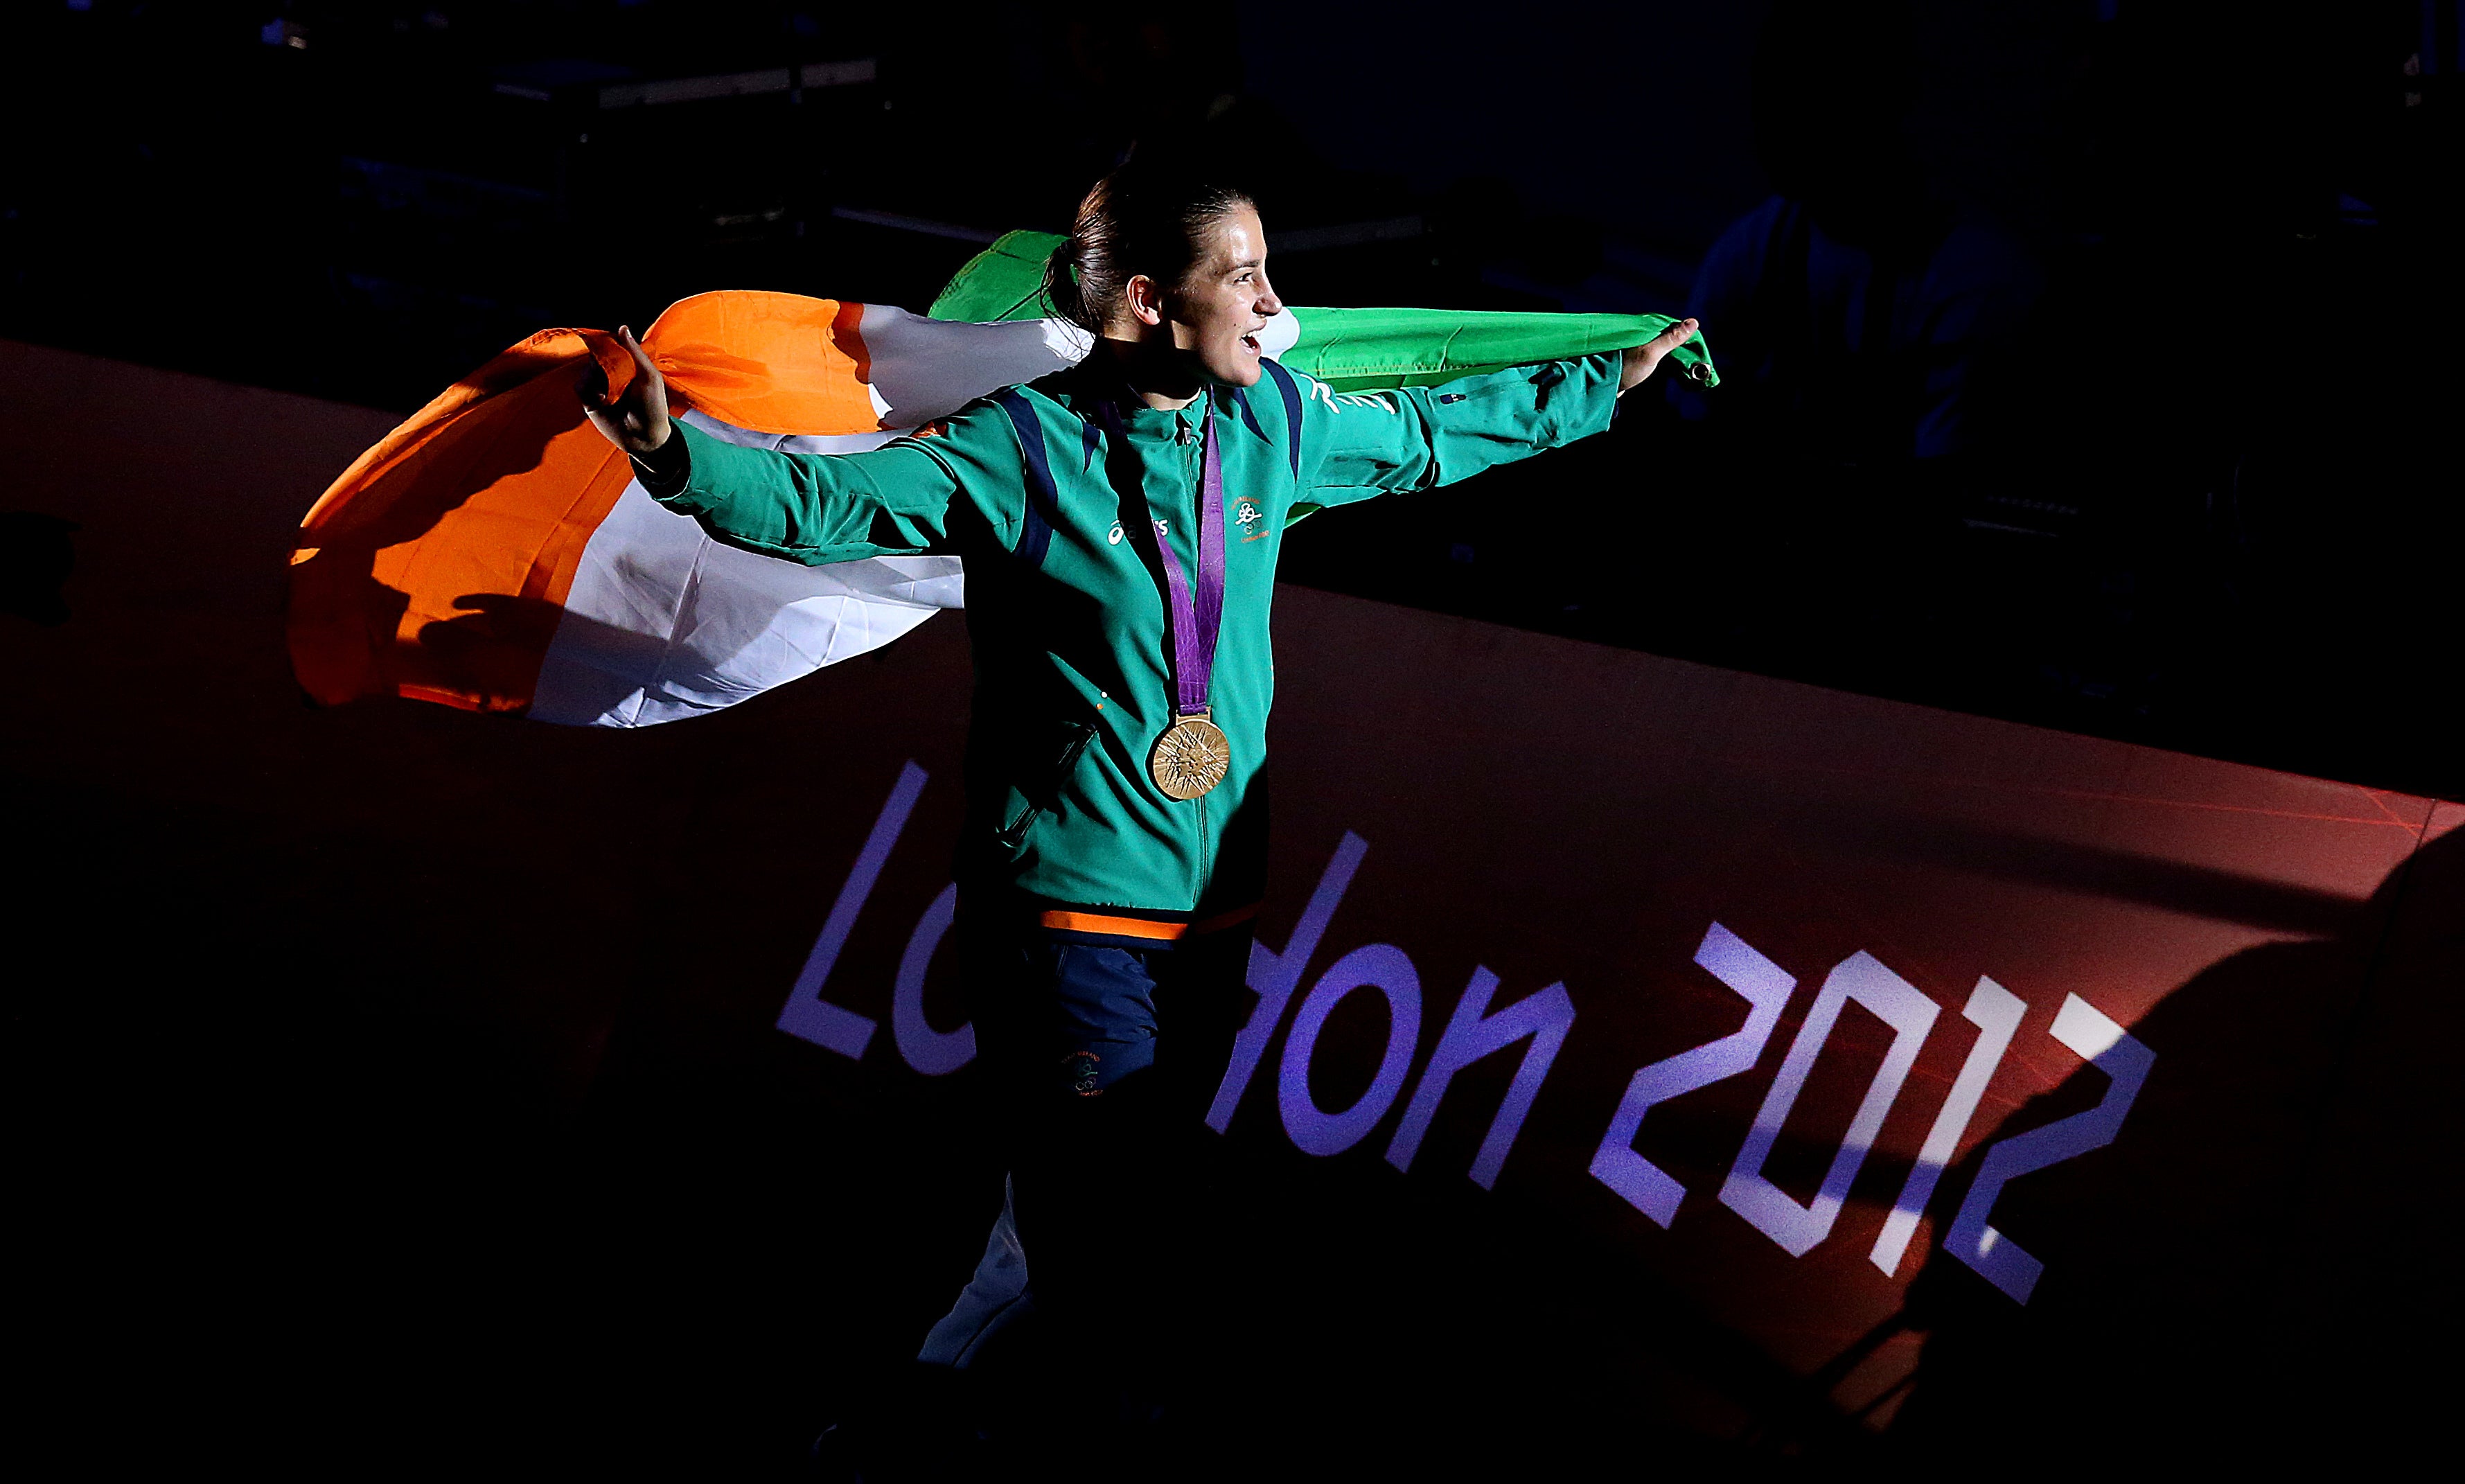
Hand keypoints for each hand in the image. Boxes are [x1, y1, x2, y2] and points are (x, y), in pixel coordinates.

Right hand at [577, 325, 670, 454]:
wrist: (644, 438)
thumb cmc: (653, 406)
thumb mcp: (649, 377)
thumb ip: (634, 353)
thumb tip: (622, 327)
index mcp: (628, 365)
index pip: (611, 346)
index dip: (606, 344)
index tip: (604, 344)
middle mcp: (612, 373)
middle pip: (596, 356)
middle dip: (601, 363)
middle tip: (613, 376)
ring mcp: (600, 386)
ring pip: (586, 370)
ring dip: (596, 378)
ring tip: (611, 394)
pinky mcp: (589, 400)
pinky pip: (580, 386)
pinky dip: (588, 390)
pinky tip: (603, 401)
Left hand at [1618, 317, 1698, 394]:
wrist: (1601, 385)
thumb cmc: (1626, 367)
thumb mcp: (1651, 352)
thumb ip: (1671, 338)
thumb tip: (1693, 322)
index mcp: (1644, 327)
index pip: (1672, 325)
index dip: (1686, 335)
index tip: (1699, 347)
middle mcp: (1640, 332)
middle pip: (1667, 335)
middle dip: (1681, 345)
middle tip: (1696, 359)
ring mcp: (1637, 344)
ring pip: (1661, 344)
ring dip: (1673, 353)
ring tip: (1687, 364)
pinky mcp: (1633, 357)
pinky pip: (1654, 353)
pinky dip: (1664, 359)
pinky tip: (1671, 366)